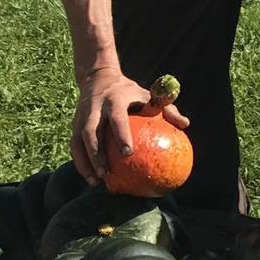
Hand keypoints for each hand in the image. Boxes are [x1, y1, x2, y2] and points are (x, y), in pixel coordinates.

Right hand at [71, 69, 189, 184]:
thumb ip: (166, 107)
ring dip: (85, 163)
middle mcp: (94, 108)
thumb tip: (185, 124)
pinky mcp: (74, 124)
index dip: (121, 134)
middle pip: (90, 132)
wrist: (98, 77)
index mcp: (114, 99)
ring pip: (77, 141)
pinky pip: (74, 146)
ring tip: (96, 181)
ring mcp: (81, 116)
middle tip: (107, 173)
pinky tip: (91, 178)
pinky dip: (80, 162)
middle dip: (96, 154)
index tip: (128, 153)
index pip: (116, 118)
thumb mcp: (147, 95)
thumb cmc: (130, 92)